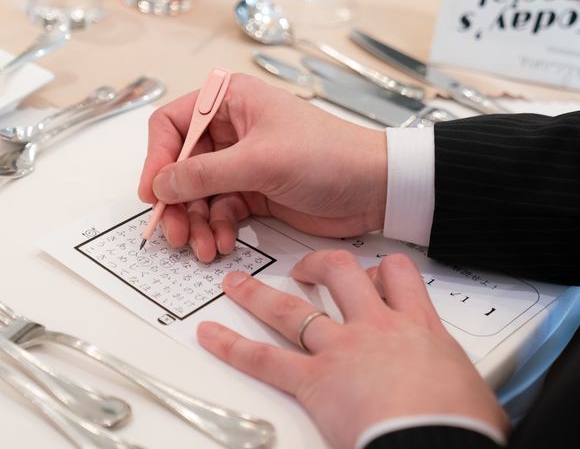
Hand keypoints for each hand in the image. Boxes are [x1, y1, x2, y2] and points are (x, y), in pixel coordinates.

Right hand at [139, 74, 386, 261]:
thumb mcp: (260, 161)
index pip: (173, 124)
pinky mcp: (254, 190)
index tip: (152, 194)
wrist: (373, 188)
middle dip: (177, 201)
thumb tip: (160, 184)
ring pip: (199, 193)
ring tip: (204, 247)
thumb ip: (205, 174)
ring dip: (196, 222)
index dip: (157, 158)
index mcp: (231, 101)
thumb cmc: (326, 156)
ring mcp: (242, 162)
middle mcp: (232, 129)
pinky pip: (220, 210)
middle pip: (182, 165)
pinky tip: (224, 244)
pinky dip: (218, 228)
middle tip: (175, 233)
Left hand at [197, 251, 508, 448]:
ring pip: (293, 310)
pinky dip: (235, 347)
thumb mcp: (470, 389)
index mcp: (416, 326)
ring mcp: (341, 349)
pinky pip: (266, 360)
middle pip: (341, 274)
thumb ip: (452, 377)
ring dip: (259, 295)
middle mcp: (375, 327)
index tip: (372, 274)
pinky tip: (212, 336)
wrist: (438, 445)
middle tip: (304, 269)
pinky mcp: (316, 381)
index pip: (398, 275)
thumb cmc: (461, 424)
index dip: (382, 268)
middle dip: (319, 264)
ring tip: (236, 283)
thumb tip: (460, 396)